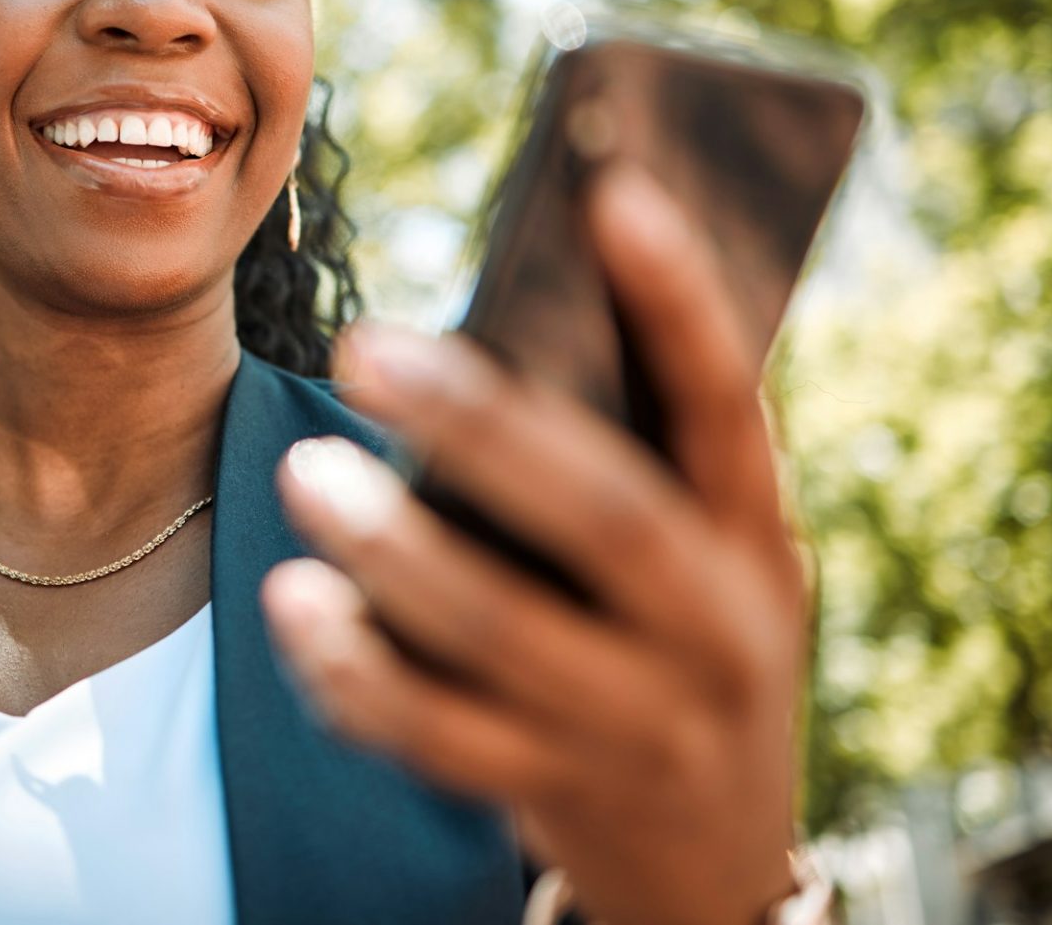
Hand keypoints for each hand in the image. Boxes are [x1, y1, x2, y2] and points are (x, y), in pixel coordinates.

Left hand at [260, 164, 808, 924]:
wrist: (717, 865)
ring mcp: (635, 723)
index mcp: (756, 542)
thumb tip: (533, 308)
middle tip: (366, 346)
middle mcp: (714, 631)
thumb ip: (644, 459)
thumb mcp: (715, 557)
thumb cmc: (688, 646)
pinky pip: (437, 736)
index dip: (679, 303)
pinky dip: (356, 669)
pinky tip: (295, 603)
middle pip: (602, 518)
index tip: (612, 194)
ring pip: (503, 636)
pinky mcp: (552, 790)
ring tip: (305, 472)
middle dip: (483, 427)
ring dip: (393, 550)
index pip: (728, 406)